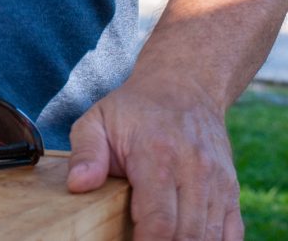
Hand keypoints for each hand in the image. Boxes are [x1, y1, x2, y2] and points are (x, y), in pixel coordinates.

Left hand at [66, 70, 241, 239]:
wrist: (184, 85)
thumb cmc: (134, 108)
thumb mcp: (98, 119)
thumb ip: (86, 153)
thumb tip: (78, 185)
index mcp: (157, 154)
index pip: (158, 220)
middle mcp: (194, 168)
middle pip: (185, 235)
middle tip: (138, 240)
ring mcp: (218, 180)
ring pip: (209, 237)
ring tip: (160, 238)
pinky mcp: (231, 189)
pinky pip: (231, 235)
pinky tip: (188, 238)